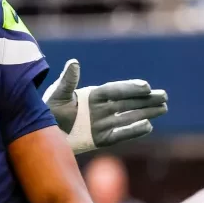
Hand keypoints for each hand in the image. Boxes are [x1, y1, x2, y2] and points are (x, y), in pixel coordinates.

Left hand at [43, 59, 167, 153]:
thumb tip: (74, 63)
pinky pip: (119, 135)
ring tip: (163, 108)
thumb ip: (67, 81)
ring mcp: (100, 124)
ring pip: (127, 117)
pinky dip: (133, 131)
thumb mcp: (56, 94)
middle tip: (164, 96)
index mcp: (91, 95)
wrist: (40, 133)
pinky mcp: (99, 139)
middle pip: (126, 103)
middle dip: (145, 100)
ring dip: (145, 113)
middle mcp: (99, 109)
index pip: (114, 90)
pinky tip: (149, 126)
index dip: (129, 88)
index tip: (145, 86)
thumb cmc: (46, 110)